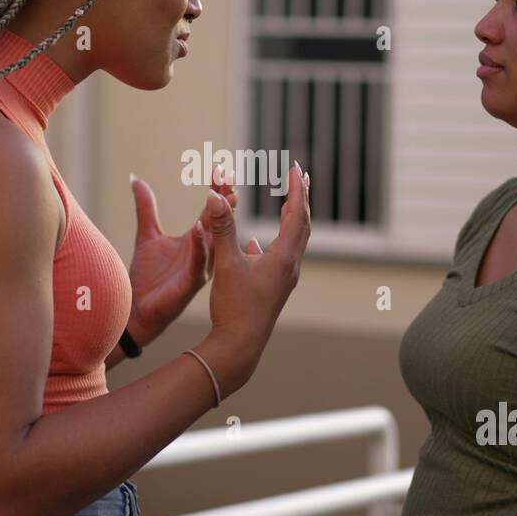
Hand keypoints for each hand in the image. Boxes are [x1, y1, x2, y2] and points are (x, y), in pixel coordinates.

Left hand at [126, 167, 238, 344]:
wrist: (135, 308)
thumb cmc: (147, 277)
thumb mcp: (147, 235)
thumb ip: (146, 207)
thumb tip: (137, 179)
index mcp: (196, 241)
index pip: (212, 211)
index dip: (217, 191)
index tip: (221, 169)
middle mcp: (203, 253)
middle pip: (219, 222)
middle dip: (226, 200)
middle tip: (230, 178)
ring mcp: (200, 269)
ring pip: (216, 240)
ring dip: (221, 220)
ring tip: (227, 197)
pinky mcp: (190, 284)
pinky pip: (198, 263)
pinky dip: (200, 247)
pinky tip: (199, 229)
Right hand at [203, 161, 310, 384]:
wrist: (238, 347)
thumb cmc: (234, 308)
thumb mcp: (226, 263)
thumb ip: (221, 228)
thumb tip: (214, 194)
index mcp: (283, 257)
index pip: (297, 213)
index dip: (296, 189)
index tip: (296, 168)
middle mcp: (289, 267)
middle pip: (302, 225)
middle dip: (300, 199)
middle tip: (300, 178)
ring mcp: (283, 280)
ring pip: (292, 243)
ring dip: (290, 220)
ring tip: (287, 204)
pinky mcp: (272, 290)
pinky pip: (277, 260)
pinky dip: (270, 244)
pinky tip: (254, 245)